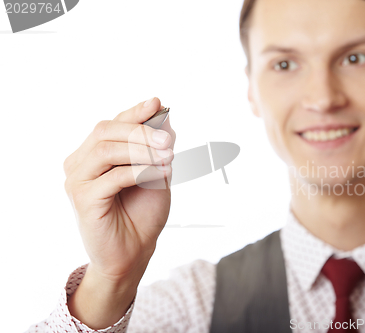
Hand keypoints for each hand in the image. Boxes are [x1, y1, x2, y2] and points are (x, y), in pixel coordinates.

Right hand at [63, 97, 175, 282]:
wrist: (134, 252)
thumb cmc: (143, 213)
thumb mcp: (157, 173)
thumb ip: (157, 147)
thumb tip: (164, 115)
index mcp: (95, 153)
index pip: (113, 123)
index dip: (135, 112)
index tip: (158, 103)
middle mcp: (80, 163)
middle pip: (105, 130)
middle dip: (141, 131)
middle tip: (168, 141)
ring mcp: (78, 181)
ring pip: (106, 149)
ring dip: (141, 150)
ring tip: (168, 158)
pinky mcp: (83, 199)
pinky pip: (112, 176)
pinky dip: (140, 172)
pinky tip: (159, 175)